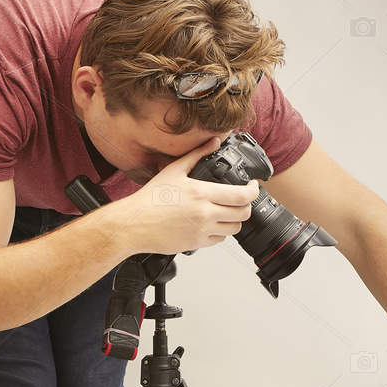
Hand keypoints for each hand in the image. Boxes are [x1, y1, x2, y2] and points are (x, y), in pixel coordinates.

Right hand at [120, 138, 258, 254]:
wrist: (133, 224)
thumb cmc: (150, 199)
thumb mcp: (174, 171)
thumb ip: (197, 155)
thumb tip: (214, 142)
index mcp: (201, 193)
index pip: (241, 195)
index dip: (253, 191)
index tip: (253, 186)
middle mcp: (204, 214)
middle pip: (243, 214)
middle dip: (246, 205)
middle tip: (241, 199)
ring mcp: (202, 231)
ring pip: (234, 229)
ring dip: (234, 219)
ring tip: (227, 211)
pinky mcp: (196, 244)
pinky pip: (219, 240)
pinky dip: (220, 231)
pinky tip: (212, 223)